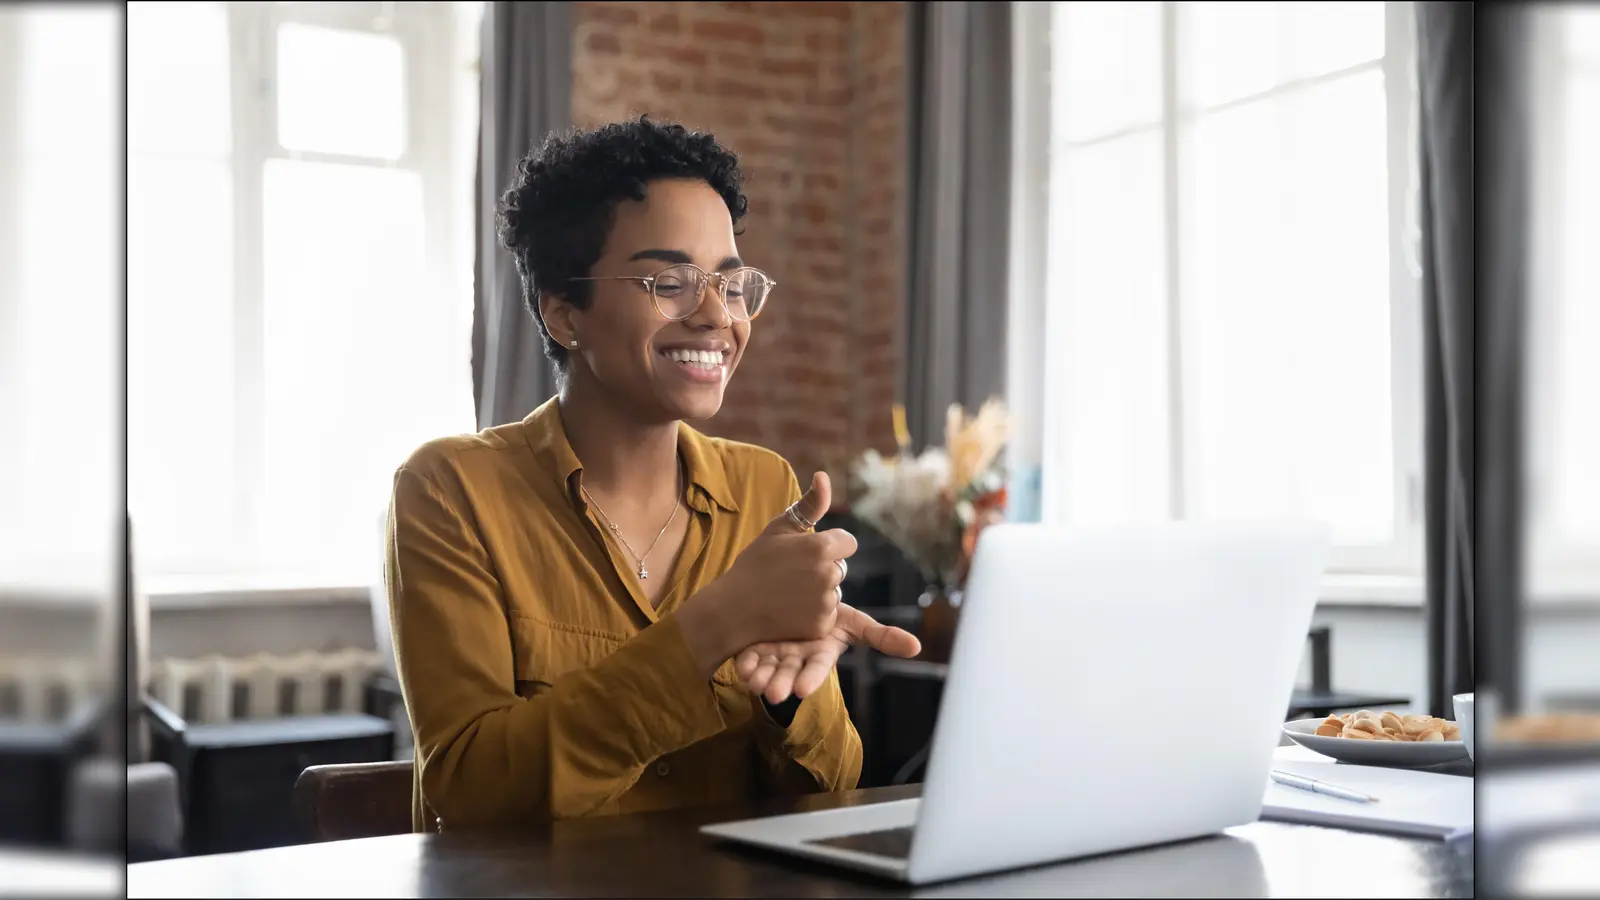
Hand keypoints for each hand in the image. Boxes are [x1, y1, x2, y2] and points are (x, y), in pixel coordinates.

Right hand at [676, 471, 856, 675]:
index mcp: (821, 547)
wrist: (732, 609)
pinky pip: (828, 614)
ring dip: (819, 592)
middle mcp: (829, 574)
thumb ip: (809, 504)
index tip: (806, 552)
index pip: (848, 542)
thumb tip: (824, 476)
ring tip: (788, 593)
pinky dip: (813, 614)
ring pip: (834, 591)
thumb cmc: (754, 564)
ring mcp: (826, 602)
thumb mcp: (779, 529)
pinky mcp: (822, 626)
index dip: (829, 545)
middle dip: (823, 568)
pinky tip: (790, 610)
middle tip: (791, 574)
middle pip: (841, 567)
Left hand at [736, 605, 921, 703]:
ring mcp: (776, 654)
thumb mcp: (853, 622)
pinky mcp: (756, 648)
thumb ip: (882, 635)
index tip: (802, 691)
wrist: (796, 597)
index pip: (818, 667)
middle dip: (783, 684)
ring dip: (762, 678)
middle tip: (774, 694)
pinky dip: (746, 664)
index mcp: (821, 651)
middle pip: (790, 673)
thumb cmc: (828, 613)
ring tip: (755, 684)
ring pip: (768, 670)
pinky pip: (749, 658)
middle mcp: (798, 656)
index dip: (811, 678)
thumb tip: (917, 647)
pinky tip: (742, 667)